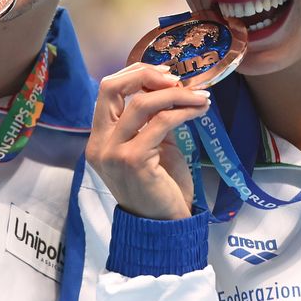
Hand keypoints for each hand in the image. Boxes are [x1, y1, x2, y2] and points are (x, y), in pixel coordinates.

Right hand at [85, 63, 210, 219]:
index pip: (107, 89)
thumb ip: (152, 119)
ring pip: (141, 102)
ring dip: (176, 94)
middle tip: (177, 80)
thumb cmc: (159, 188)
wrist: (163, 226)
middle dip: (146, 74)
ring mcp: (113, 151)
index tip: (166, 74)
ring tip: (200, 97)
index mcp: (99, 138)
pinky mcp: (133, 159)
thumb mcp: (152, 146)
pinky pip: (160, 122)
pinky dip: (183, 111)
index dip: (135, 73)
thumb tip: (170, 87)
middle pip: (111, 87)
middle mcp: (99, 143)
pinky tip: (200, 111)